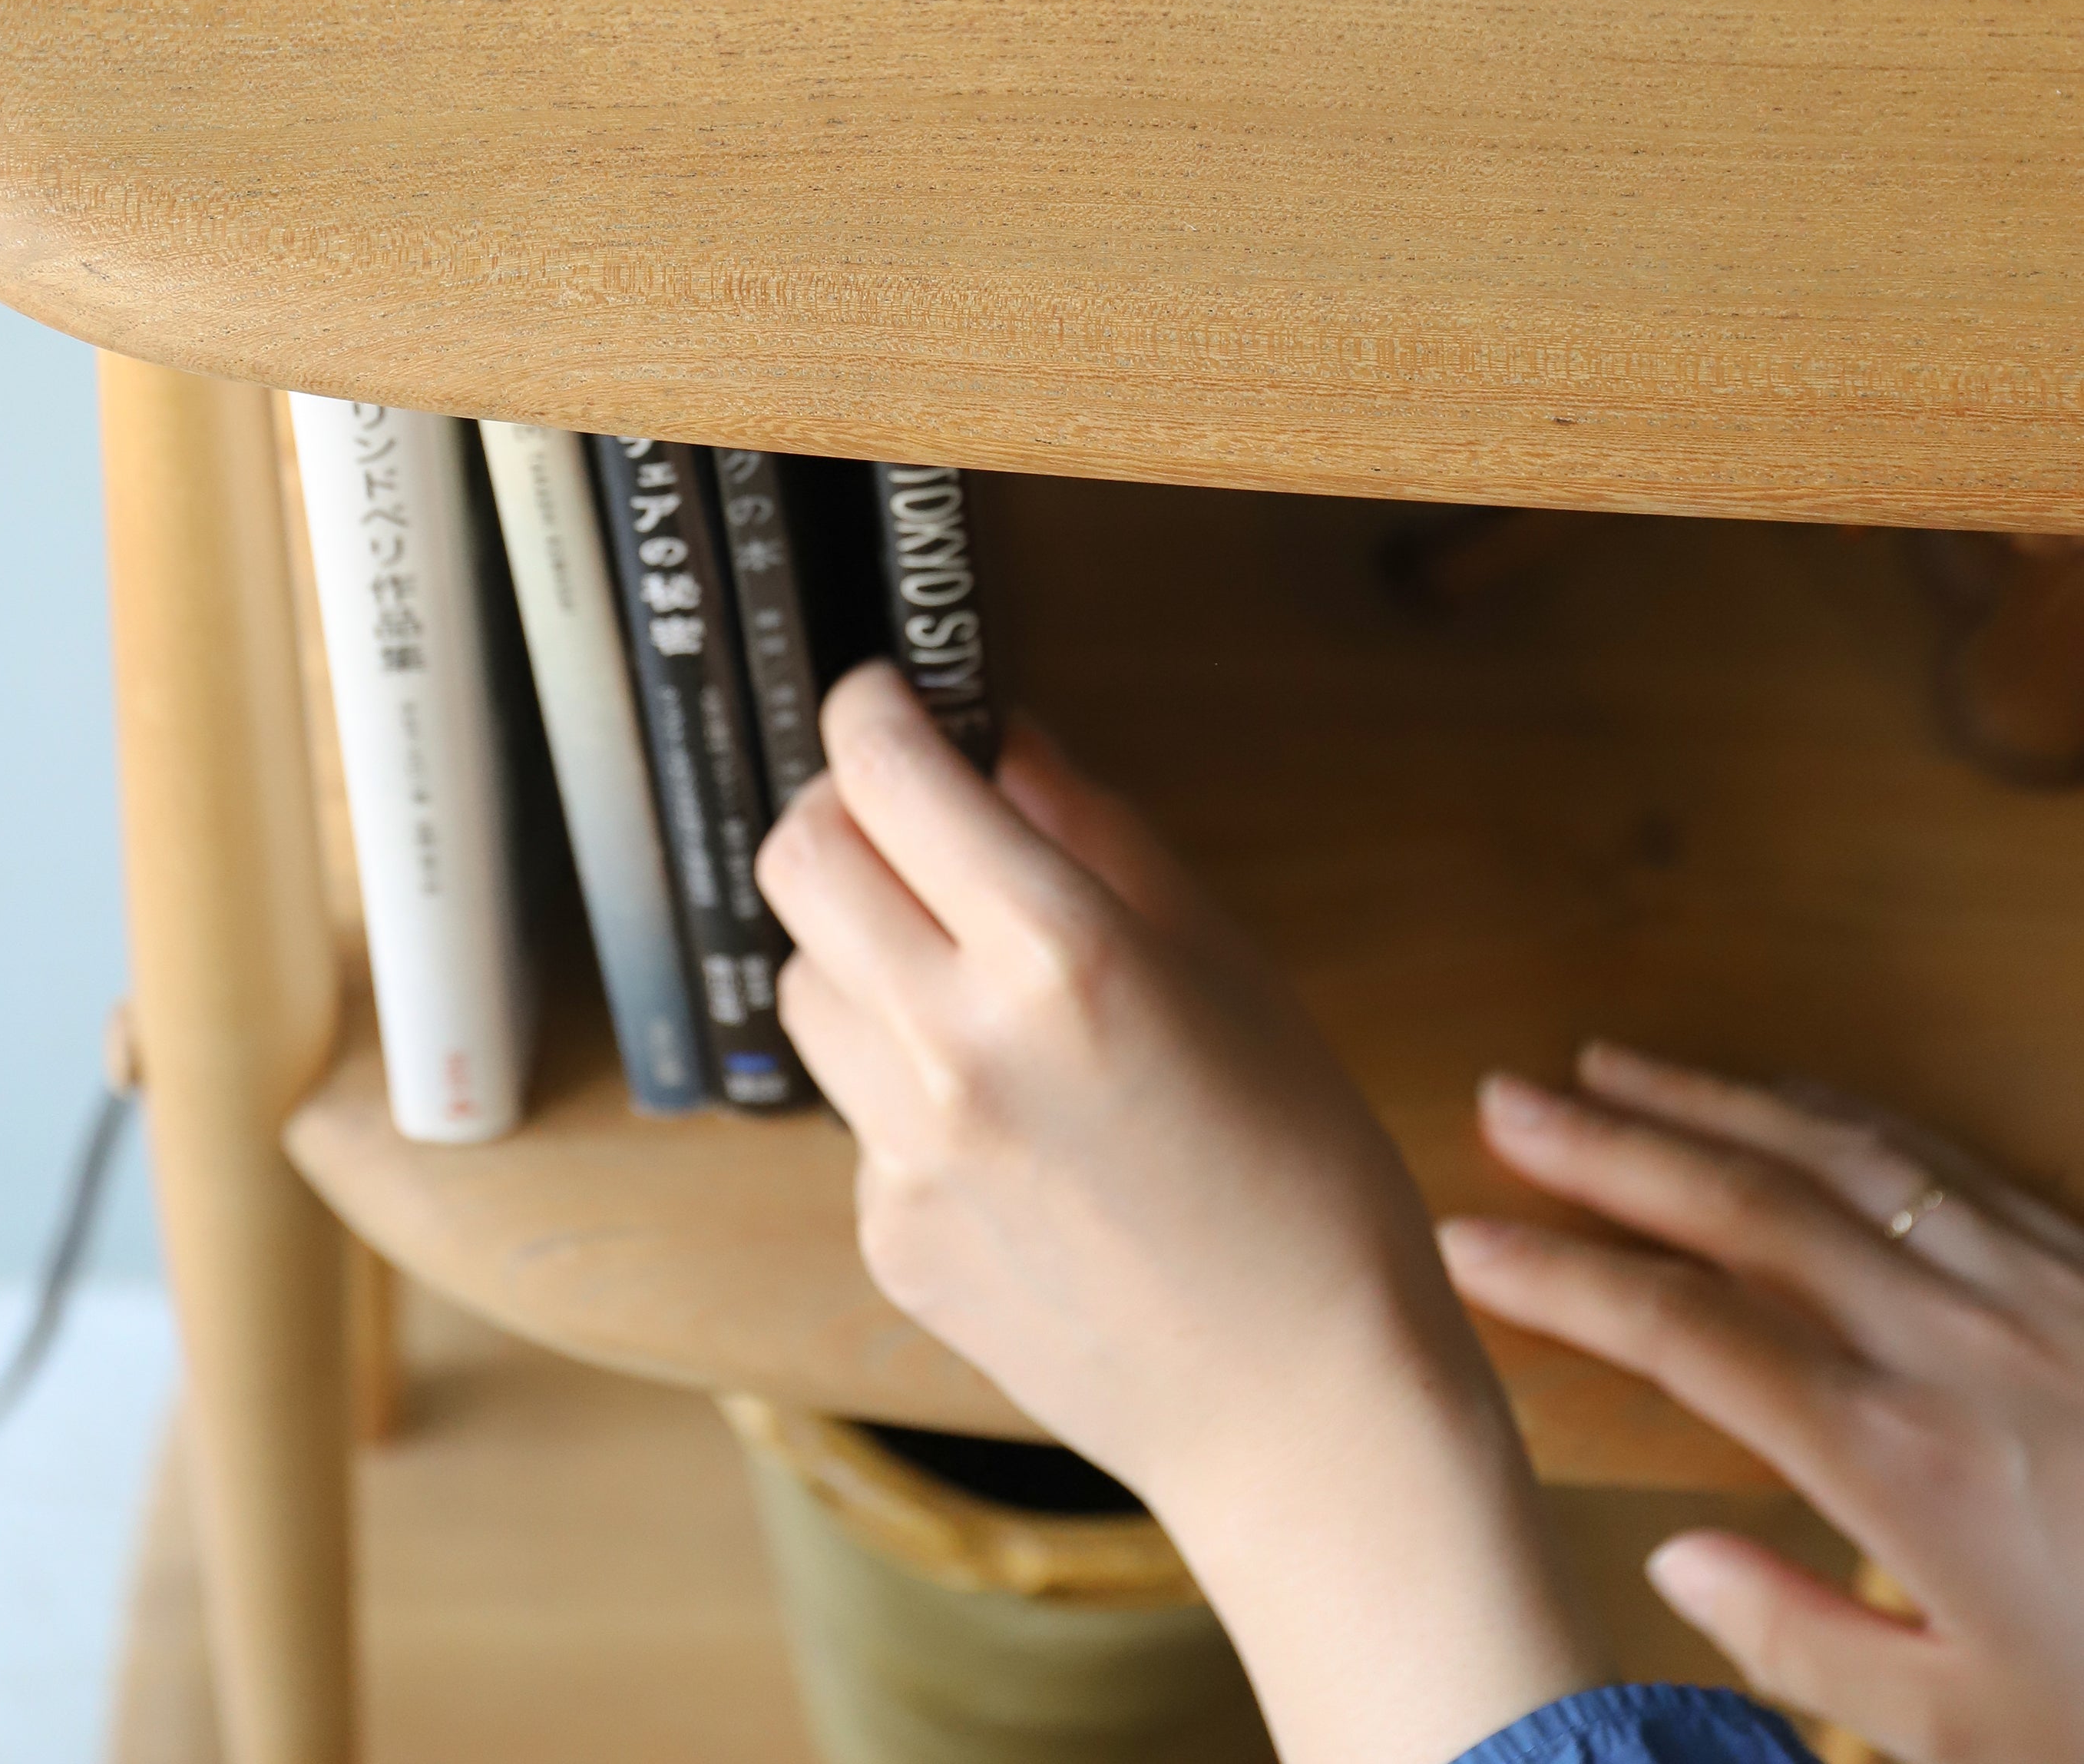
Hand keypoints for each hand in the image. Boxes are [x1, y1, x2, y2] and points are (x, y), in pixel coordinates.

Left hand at [757, 664, 1601, 1763]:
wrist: (1301, 1401)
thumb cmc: (1299, 1166)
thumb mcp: (1222, 954)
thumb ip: (1089, 829)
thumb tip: (1001, 737)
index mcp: (1058, 953)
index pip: (885, 772)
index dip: (874, 709)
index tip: (890, 699)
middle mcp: (958, 1044)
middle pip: (800, 859)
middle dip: (842, 813)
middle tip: (907, 821)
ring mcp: (906, 1150)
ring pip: (804, 979)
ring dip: (861, 949)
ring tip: (967, 982)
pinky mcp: (887, 1233)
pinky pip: (854, 1106)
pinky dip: (902, 1080)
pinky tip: (1007, 1121)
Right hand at [1439, 1043, 2083, 1763]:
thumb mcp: (1969, 1736)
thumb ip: (1807, 1643)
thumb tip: (1677, 1552)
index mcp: (1904, 1464)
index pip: (1687, 1336)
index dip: (1565, 1278)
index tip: (1467, 1240)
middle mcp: (1954, 1343)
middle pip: (1745, 1206)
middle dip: (1611, 1145)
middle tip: (1506, 1096)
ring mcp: (2028, 1284)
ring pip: (1835, 1154)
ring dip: (1709, 1097)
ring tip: (1609, 1060)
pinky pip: (1932, 1157)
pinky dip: (1830, 1113)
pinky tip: (1779, 1100)